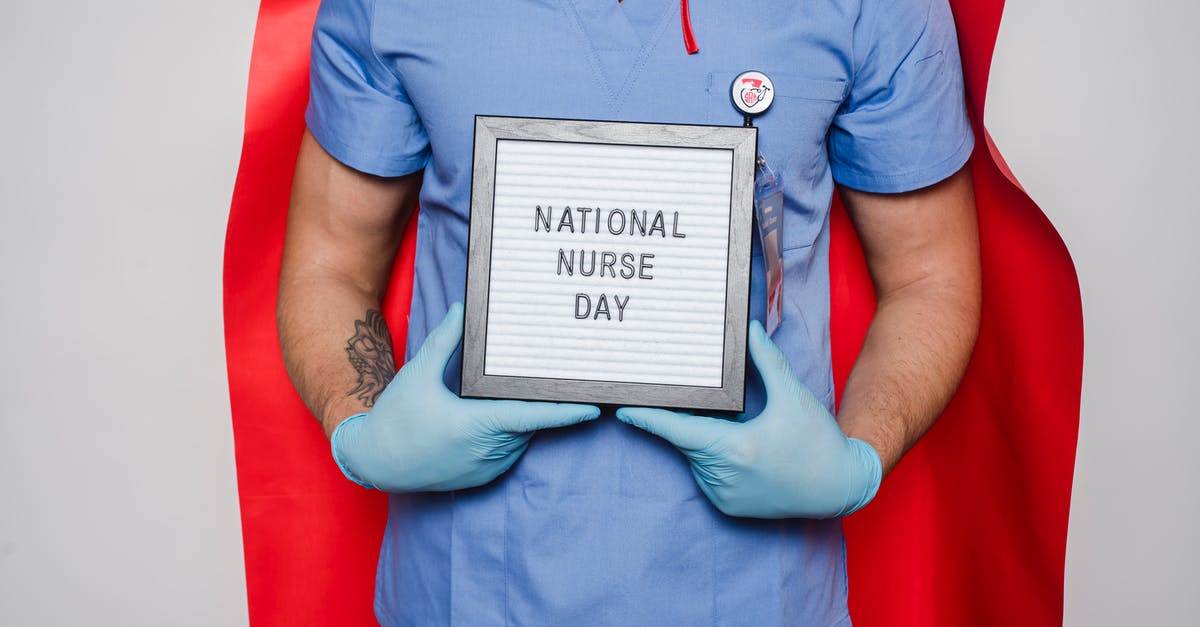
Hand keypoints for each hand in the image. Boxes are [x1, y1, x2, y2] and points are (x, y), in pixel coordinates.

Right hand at [331, 302, 600, 491]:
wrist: (375, 461)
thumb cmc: (395, 417)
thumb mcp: (419, 373)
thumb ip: (446, 341)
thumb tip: (463, 309)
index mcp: (476, 425)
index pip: (533, 416)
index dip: (566, 411)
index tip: (594, 407)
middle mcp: (487, 451)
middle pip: (529, 421)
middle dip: (539, 401)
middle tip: (555, 378)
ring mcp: (487, 467)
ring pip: (521, 436)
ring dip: (522, 416)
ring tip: (513, 394)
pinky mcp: (484, 477)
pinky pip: (510, 450)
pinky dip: (510, 432)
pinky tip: (495, 415)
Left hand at [616, 321, 881, 518]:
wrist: (841, 485)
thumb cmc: (817, 440)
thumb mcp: (792, 395)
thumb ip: (766, 361)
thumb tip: (749, 329)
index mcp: (735, 448)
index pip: (678, 430)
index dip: (648, 419)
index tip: (622, 411)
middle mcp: (724, 477)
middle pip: (688, 440)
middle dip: (690, 420)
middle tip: (717, 409)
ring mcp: (724, 496)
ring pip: (696, 458)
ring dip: (705, 441)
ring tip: (745, 433)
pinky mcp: (728, 508)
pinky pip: (708, 475)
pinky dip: (714, 460)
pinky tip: (745, 452)